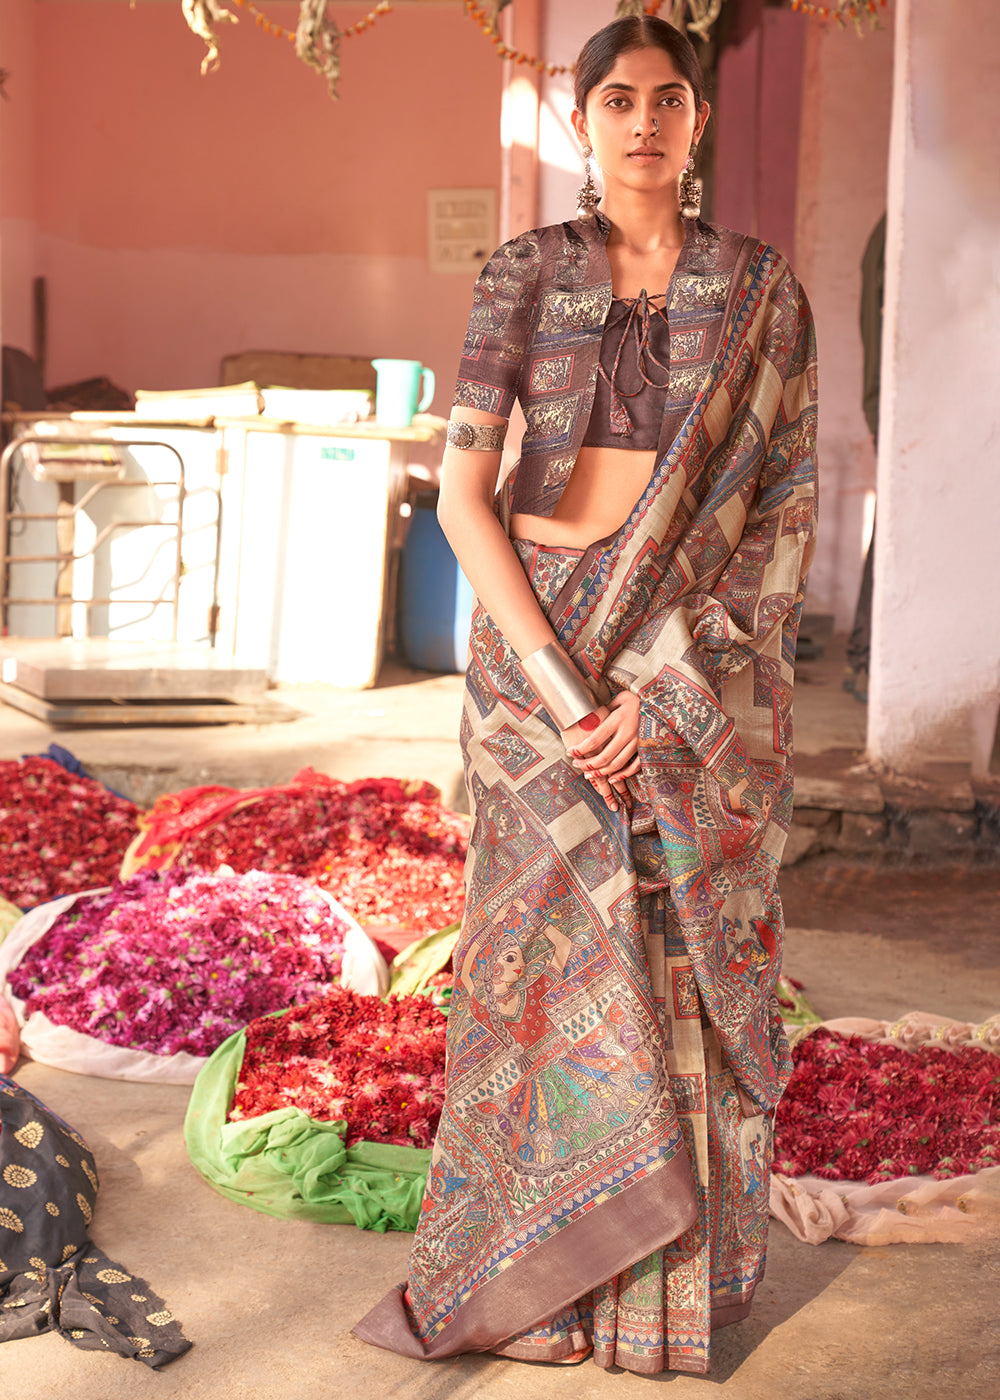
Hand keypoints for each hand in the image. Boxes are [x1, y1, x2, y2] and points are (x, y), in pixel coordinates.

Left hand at [561, 691, 640, 813]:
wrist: (662, 701)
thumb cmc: (638, 698)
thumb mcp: (620, 699)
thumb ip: (606, 710)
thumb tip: (591, 718)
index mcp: (618, 720)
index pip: (594, 740)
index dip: (580, 749)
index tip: (570, 752)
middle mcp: (628, 733)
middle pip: (604, 756)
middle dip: (587, 764)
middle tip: (577, 764)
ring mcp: (638, 743)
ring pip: (617, 764)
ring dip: (601, 772)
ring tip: (588, 774)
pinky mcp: (647, 748)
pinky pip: (634, 767)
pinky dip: (622, 775)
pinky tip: (611, 779)